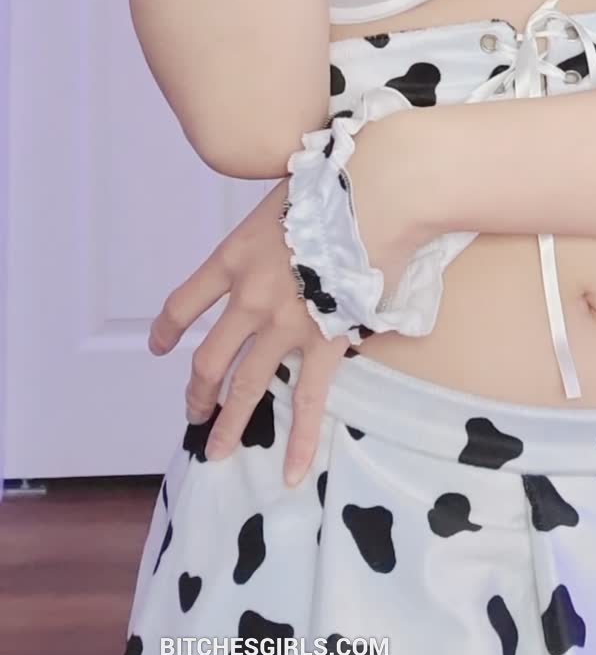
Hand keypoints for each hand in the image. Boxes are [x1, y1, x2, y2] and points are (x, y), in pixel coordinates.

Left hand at [147, 110, 426, 488]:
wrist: (378, 193)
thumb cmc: (335, 182)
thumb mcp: (282, 197)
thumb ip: (272, 228)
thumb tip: (285, 237)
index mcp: (234, 257)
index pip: (185, 301)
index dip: (167, 328)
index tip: (157, 345)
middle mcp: (249, 298)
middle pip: (208, 358)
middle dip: (196, 392)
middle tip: (193, 413)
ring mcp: (285, 326)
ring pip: (244, 387)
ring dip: (227, 422)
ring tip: (217, 450)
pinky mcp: (325, 343)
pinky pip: (309, 401)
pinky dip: (299, 441)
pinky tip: (289, 472)